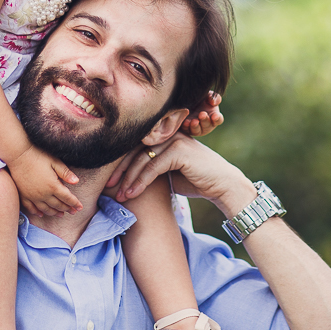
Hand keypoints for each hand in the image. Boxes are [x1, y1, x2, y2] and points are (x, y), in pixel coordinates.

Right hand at [8, 146, 82, 216]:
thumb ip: (65, 173)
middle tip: (73, 212)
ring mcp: (32, 196)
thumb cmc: (37, 155)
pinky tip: (41, 214)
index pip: (67, 198)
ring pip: (45, 209)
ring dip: (54, 213)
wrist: (18, 154)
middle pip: (57, 205)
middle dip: (67, 209)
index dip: (75, 203)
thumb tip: (77, 182)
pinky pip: (30, 208)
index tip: (80, 207)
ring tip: (60, 214)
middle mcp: (43, 194)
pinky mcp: (23, 194)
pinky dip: (37, 212)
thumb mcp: (54, 161)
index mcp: (53, 185)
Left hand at [107, 132, 252, 211]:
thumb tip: (124, 176)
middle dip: (120, 169)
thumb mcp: (168, 172)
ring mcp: (174, 140)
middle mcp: (168, 134)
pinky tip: (132, 194)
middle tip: (108, 186)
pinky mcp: (179, 150)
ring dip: (129, 179)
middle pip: (135, 149)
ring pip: (142, 159)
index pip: (136, 145)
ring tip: (121, 196)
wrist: (222, 186)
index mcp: (164, 135)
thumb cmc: (195, 180)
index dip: (121, 162)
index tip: (109, 180)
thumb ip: (151, 167)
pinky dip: (140, 182)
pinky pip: (153, 166)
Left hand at [180, 91, 223, 136]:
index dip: (217, 118)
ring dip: (195, 126)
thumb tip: (213, 102)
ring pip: (197, 130)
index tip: (215, 116)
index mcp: (214, 116)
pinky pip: (186, 130)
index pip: (218, 120)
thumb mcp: (208, 95)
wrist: (186, 100)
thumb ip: (214, 97)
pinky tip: (185, 122)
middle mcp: (206, 125)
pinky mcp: (187, 129)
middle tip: (202, 114)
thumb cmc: (201, 99)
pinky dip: (186, 127)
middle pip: (207, 125)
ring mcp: (196, 128)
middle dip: (205, 120)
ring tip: (194, 121)